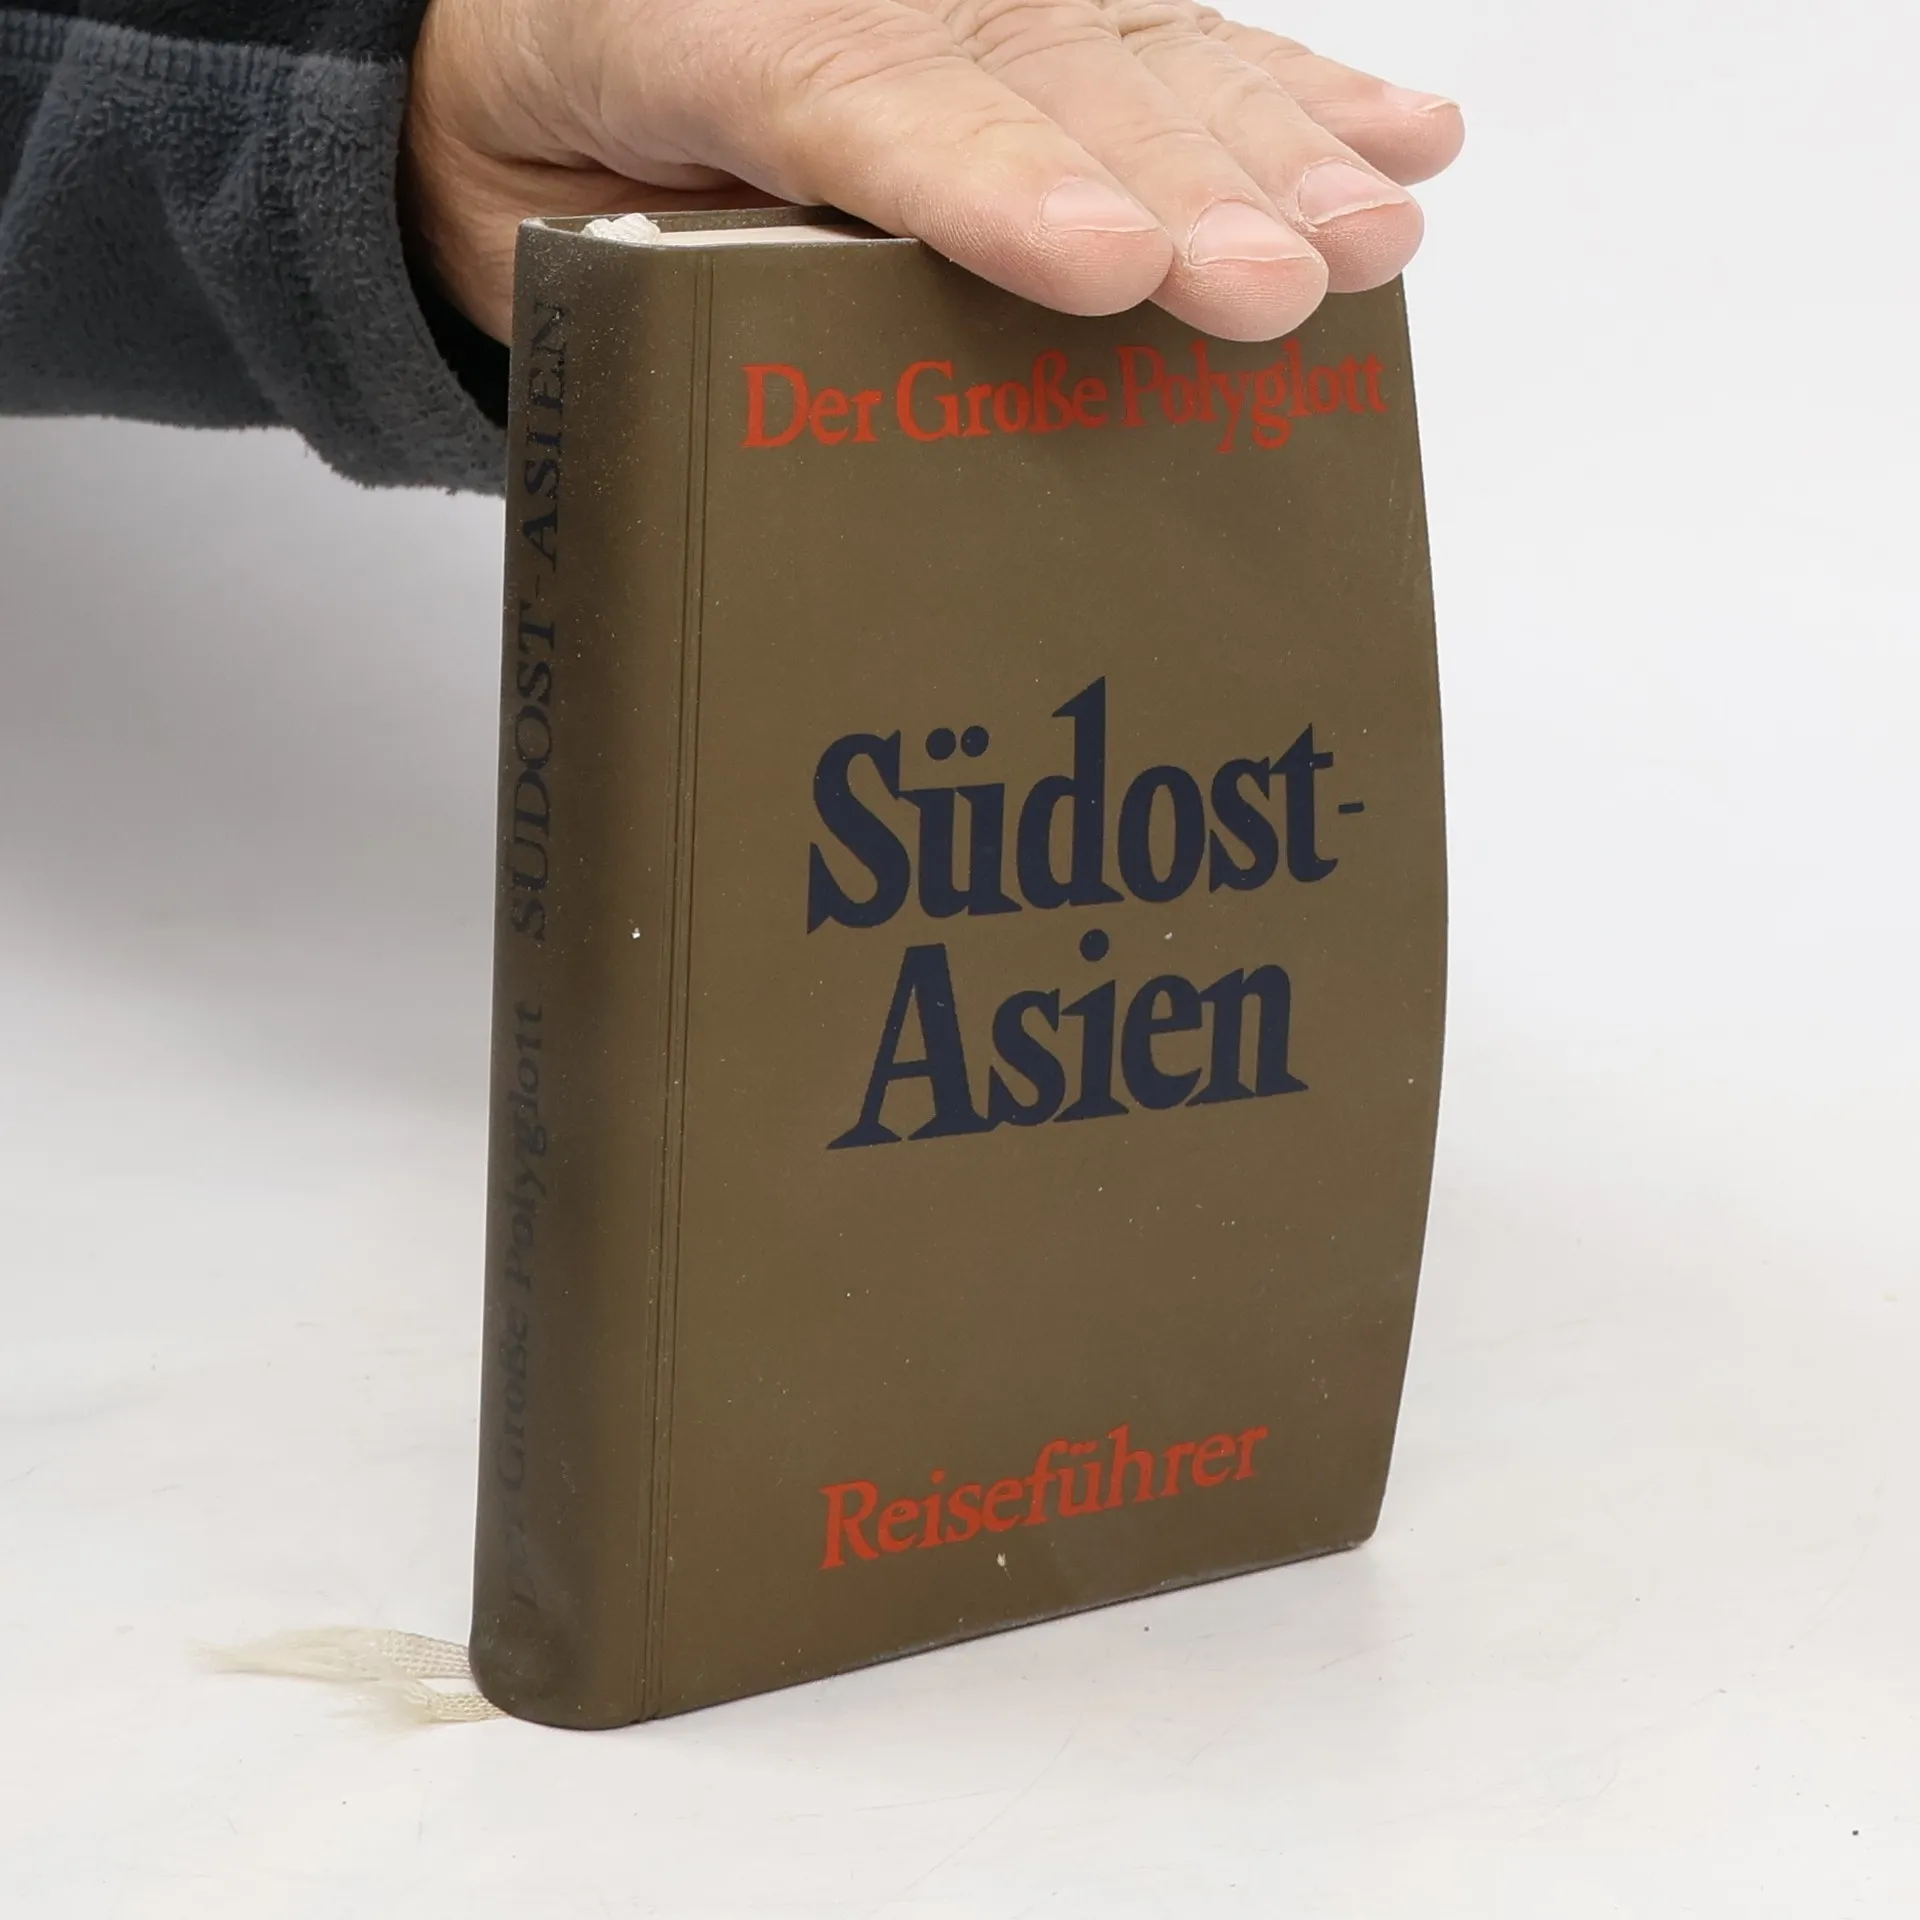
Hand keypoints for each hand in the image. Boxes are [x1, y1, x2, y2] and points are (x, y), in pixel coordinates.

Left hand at [403, 0, 1462, 344]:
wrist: (527, 58)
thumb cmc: (546, 169)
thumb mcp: (555, 240)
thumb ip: (676, 282)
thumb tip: (832, 386)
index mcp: (699, 27)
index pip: (863, 97)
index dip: (996, 183)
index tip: (1110, 264)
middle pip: (1036, 71)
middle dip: (1178, 180)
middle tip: (1281, 282)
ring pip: (1129, 47)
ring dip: (1268, 144)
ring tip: (1374, 230)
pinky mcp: (1020, 15)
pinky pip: (1161, 35)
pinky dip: (1283, 89)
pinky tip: (1397, 132)